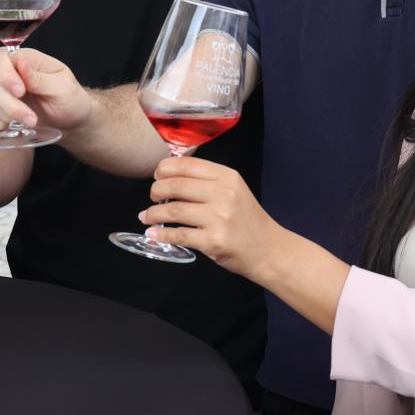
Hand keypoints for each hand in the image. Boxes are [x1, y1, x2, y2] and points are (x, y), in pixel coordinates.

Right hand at [0, 47, 93, 133]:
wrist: (72, 122)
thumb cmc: (71, 100)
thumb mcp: (63, 87)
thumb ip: (40, 78)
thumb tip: (20, 64)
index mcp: (26, 60)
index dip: (4, 74)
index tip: (20, 91)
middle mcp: (9, 74)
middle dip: (10, 105)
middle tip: (31, 119)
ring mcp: (0, 93)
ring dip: (2, 115)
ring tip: (27, 123)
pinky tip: (11, 126)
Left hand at [139, 156, 276, 279]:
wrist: (268, 249)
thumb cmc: (247, 219)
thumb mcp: (233, 190)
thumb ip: (206, 180)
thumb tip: (168, 176)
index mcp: (227, 177)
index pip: (187, 165)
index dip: (165, 169)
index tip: (157, 176)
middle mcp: (224, 194)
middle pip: (176, 186)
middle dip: (156, 190)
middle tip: (152, 197)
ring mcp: (219, 219)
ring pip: (173, 211)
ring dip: (153, 213)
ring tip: (146, 216)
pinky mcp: (213, 241)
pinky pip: (179, 235)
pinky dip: (161, 234)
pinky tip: (152, 233)